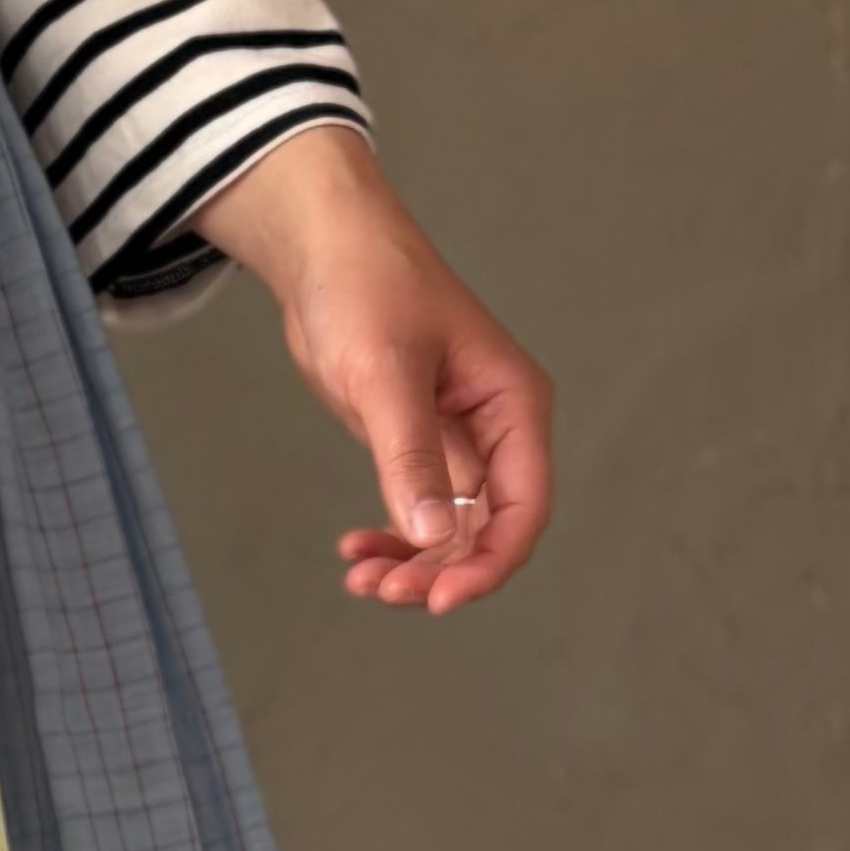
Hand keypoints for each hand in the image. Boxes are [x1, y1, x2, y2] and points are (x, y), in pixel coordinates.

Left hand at [191, 125, 551, 616]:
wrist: (325, 250)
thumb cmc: (367, 288)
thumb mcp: (386, 374)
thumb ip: (409, 456)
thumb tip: (429, 533)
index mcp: (513, 405)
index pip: (523, 507)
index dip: (488, 563)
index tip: (438, 600)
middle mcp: (496, 429)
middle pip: (487, 529)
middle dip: (440, 571)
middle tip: (382, 591)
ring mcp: (457, 439)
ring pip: (449, 529)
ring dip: (411, 564)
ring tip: (360, 580)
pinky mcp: (417, 442)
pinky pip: (417, 509)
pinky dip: (391, 536)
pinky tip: (354, 548)